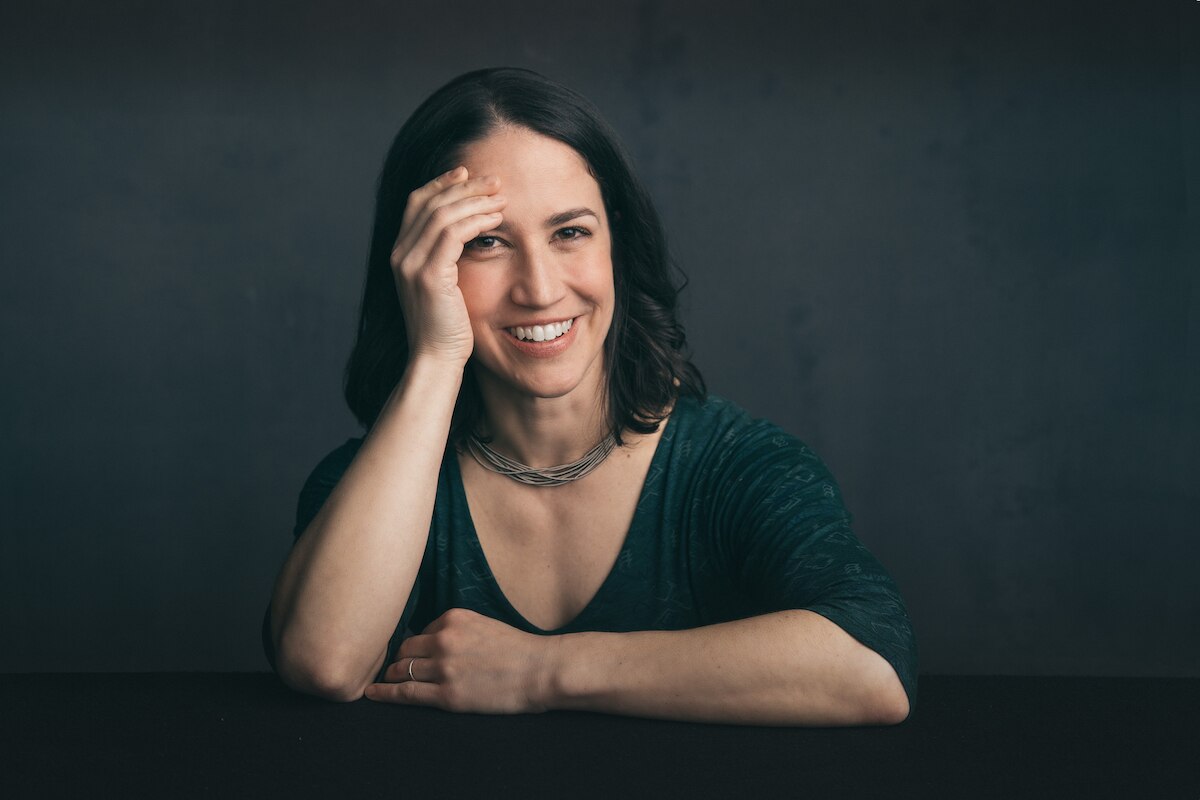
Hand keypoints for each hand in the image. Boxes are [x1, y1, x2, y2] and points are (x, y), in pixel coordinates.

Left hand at [365, 608, 556, 713]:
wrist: (540, 671)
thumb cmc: (518, 650)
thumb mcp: (484, 624)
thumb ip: (457, 630)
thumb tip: (432, 642)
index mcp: (454, 618)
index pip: (421, 631)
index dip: (415, 645)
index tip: (409, 654)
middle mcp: (444, 639)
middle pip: (405, 648)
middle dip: (397, 658)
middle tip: (390, 668)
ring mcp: (444, 668)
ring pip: (401, 669)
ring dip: (390, 675)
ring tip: (382, 682)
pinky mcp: (447, 695)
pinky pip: (406, 693)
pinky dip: (385, 693)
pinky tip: (373, 694)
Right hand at [390, 166, 505, 365]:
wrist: (436, 359)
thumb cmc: (447, 329)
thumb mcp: (444, 287)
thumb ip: (447, 260)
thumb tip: (469, 235)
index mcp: (401, 254)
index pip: (417, 203)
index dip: (441, 184)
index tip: (468, 173)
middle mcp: (400, 254)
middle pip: (429, 201)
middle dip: (464, 186)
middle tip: (494, 180)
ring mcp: (410, 264)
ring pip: (443, 213)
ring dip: (475, 200)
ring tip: (501, 197)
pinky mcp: (428, 276)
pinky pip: (453, 234)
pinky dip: (476, 220)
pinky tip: (497, 218)